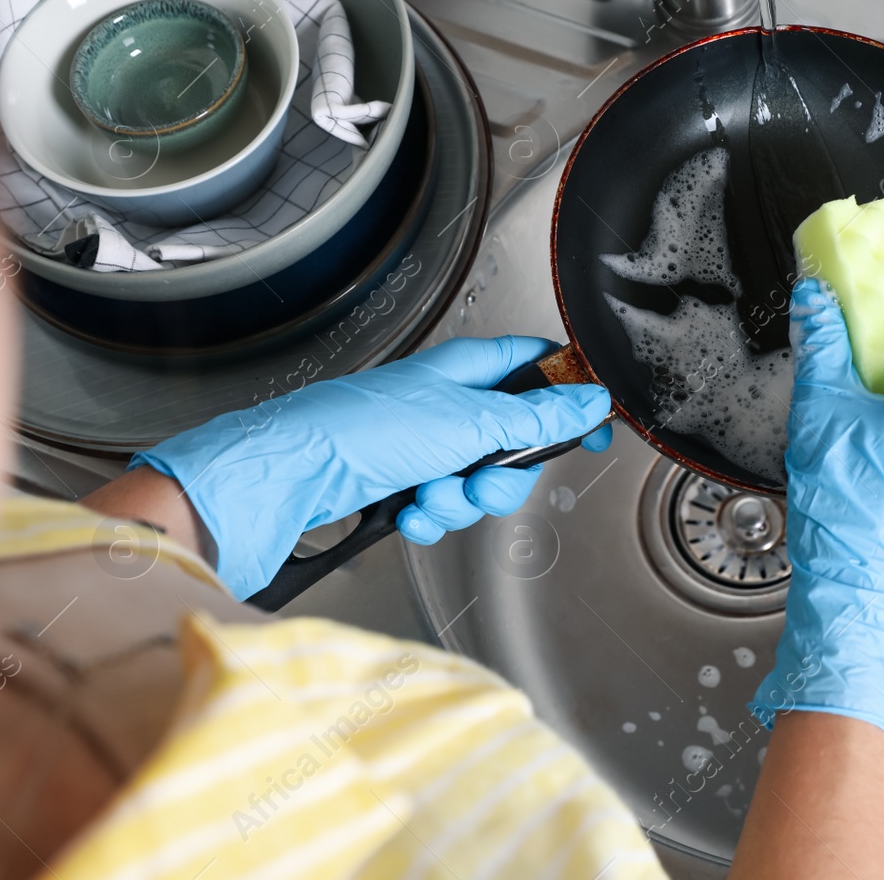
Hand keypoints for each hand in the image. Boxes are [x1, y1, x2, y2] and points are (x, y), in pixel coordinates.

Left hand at [130, 336, 610, 598]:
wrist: (288, 477)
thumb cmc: (360, 430)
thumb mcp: (467, 422)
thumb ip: (535, 418)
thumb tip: (590, 403)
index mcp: (466, 368)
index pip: (537, 366)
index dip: (569, 396)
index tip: (595, 428)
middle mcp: (447, 402)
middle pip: (515, 440)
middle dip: (502, 474)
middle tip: (481, 479)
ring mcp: (424, 442)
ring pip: (479, 481)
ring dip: (461, 501)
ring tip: (429, 497)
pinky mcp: (403, 480)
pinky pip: (443, 504)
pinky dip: (430, 516)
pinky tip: (408, 513)